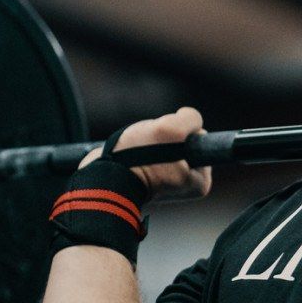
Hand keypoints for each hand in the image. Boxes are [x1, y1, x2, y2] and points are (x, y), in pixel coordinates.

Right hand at [78, 107, 212, 201]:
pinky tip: (132, 152)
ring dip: (152, 138)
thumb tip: (188, 117)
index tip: (165, 147)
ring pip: (166, 141)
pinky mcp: (147, 175)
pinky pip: (150, 148)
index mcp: (200, 182)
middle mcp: (187, 185)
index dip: (180, 131)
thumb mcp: (173, 129)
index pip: (199, 136)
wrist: (101, 178)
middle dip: (166, 136)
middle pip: (183, 139)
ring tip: (139, 149)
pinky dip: (140, 144)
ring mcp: (167, 181)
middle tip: (149, 148)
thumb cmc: (137, 157)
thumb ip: (191, 119)